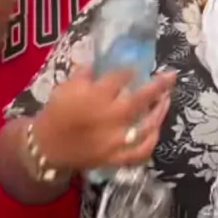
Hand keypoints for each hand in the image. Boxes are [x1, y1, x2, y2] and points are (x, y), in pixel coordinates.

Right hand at [33, 67, 175, 171]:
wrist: (47, 148)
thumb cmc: (57, 113)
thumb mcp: (66, 87)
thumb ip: (85, 72)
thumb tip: (101, 60)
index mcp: (97, 96)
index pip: (121, 77)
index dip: (131, 70)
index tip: (137, 67)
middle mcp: (111, 117)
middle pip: (141, 99)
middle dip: (158, 86)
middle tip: (171, 76)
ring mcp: (117, 140)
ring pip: (147, 125)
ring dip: (160, 111)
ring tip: (166, 99)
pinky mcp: (117, 158)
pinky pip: (141, 151)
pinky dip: (152, 141)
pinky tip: (156, 129)